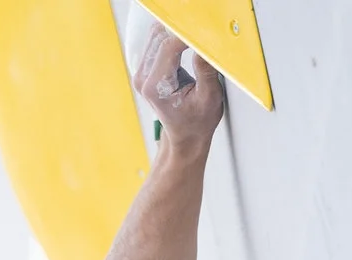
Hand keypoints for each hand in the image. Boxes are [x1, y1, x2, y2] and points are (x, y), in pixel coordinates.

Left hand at [131, 24, 223, 153]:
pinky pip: (157, 41)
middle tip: (201, 32)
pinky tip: (186, 43)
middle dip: (181, 31)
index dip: (187, 34)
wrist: (185, 137)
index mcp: (156, 87)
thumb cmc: (196, 123)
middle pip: (160, 36)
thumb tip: (204, 44)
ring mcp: (142, 73)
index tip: (204, 30)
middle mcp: (143, 78)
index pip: (169, 46)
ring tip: (195, 39)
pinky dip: (172, 37)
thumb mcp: (209, 98)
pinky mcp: (146, 68)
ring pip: (157, 35)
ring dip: (177, 33)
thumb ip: (206, 70)